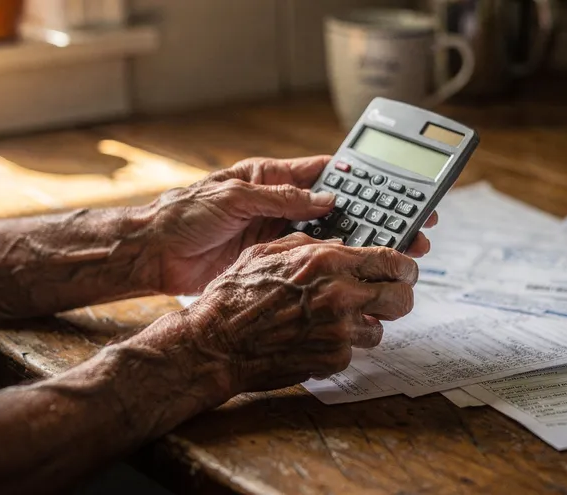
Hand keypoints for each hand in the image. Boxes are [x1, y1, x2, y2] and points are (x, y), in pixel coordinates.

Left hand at [145, 155, 437, 295]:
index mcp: (273, 179)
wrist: (154, 254)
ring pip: (331, 238)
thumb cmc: (186, 214)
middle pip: (339, 209)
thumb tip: (326, 200)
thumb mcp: (233, 197)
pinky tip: (359, 274)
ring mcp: (279, 235)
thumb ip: (280, 198)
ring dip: (362, 244)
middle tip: (412, 228)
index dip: (364, 179)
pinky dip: (336, 265)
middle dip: (377, 217)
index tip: (398, 187)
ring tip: (396, 253)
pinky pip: (312, 261)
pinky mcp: (272, 262)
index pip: (327, 174)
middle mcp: (282, 206)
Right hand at [174, 233, 417, 394]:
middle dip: (400, 297)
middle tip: (389, 298)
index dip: (407, 266)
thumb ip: (310, 245)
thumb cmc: (236, 294)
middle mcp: (340, 294)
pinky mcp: (332, 359)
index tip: (408, 270)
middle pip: (402, 298)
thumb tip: (339, 246)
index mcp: (327, 261)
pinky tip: (315, 339)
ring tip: (341, 321)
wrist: (216, 342)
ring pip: (380, 329)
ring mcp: (338, 330)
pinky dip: (340, 346)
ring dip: (366, 325)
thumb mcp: (268, 251)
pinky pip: (352, 351)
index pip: (392, 261)